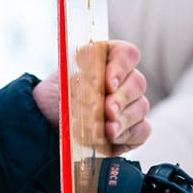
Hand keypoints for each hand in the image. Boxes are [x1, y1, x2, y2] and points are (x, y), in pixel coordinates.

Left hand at [32, 39, 150, 154]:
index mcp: (108, 59)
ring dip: (121, 119)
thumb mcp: (61, 83)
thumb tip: (94, 91)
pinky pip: (141, 131)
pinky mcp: (135, 129)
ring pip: (140, 107)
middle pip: (137, 82)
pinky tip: (110, 138)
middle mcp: (125, 80)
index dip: (120, 67)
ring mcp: (133, 104)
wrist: (51, 118)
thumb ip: (77, 82)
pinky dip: (125, 135)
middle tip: (108, 110)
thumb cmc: (59, 94)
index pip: (126, 54)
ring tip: (104, 129)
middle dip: (121, 98)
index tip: (108, 84)